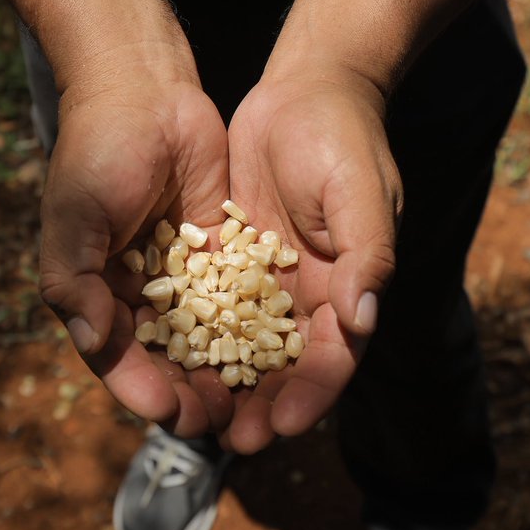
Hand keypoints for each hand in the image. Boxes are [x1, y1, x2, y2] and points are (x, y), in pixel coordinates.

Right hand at [38, 70, 234, 437]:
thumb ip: (77, 286)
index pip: (120, 358)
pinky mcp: (219, 249)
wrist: (143, 90)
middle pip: (166, 359)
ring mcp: (181, 273)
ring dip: (224, 371)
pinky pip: (236, 297)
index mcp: (95, 292)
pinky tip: (277, 350)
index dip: (145, 389)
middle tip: (224, 420)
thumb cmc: (97, 153)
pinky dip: (251, 327)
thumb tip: (95, 346)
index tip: (175, 412)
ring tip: (252, 398)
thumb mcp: (73, 219)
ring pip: (206, 337)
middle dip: (192, 392)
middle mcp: (137, 291)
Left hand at [221, 68, 402, 452]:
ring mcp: (267, 275)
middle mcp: (308, 292)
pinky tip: (164, 357)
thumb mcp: (362, 194)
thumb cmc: (344, 139)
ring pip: (242, 342)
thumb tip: (361, 320)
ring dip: (221, 380)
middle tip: (227, 439)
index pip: (333, 355)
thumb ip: (365, 256)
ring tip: (190, 415)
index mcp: (348, 286)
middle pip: (284, 363)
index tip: (279, 427)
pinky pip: (210, 301)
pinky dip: (193, 331)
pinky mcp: (232, 254)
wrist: (306, 89)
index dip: (309, 395)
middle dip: (259, 403)